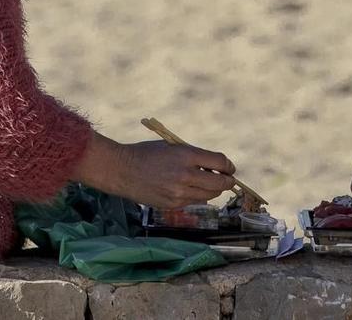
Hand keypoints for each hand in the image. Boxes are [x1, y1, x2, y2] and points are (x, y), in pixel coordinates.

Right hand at [93, 138, 236, 209]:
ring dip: (213, 190)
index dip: (228, 165)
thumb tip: (215, 167)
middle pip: (219, 183)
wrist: (122, 170)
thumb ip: (193, 156)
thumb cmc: (147, 153)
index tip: (229, 167)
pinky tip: (189, 189)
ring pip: (209, 195)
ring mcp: (179, 193)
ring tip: (208, 183)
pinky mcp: (172, 205)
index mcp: (186, 155)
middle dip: (227, 181)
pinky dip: (197, 196)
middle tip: (227, 179)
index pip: (220, 162)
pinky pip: (194, 202)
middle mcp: (185, 175)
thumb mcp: (172, 146)